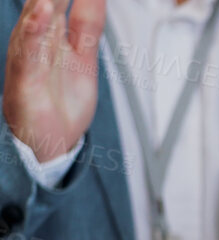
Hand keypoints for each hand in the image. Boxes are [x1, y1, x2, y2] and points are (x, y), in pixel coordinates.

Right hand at [3, 0, 102, 161]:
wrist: (51, 142)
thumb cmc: (61, 100)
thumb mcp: (84, 54)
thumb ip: (88, 22)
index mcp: (51, 33)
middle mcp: (36, 41)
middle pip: (43, 3)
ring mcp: (28, 59)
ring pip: (34, 22)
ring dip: (42, 1)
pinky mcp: (24, 81)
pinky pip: (29, 54)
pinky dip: (35, 33)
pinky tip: (42, 14)